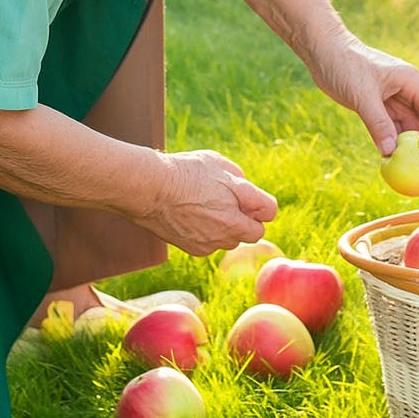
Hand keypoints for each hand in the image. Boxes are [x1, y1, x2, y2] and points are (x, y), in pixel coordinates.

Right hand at [139, 148, 277, 257]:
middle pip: (251, 231)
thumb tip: (253, 199)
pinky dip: (208, 232)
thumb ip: (245, 186)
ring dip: (227, 226)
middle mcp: (227, 234)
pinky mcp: (195, 250)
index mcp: (238, 214)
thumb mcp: (221, 167)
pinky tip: (193, 215)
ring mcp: (210, 244)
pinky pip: (212, 242)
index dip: (260, 202)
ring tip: (206, 205)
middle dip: (245, 218)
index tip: (247, 195)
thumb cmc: (186, 173)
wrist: (149, 190)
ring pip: (230, 238)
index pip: (269, 213)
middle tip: (226, 199)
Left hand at [308, 32, 418, 156]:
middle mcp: (406, 90)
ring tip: (409, 168)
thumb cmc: (345, 65)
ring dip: (408, 146)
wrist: (323, 52)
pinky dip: (392, 142)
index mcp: (410, 81)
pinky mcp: (378, 105)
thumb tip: (391, 151)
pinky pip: (390, 128)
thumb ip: (378, 124)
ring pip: (407, 127)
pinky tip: (391, 158)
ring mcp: (393, 98)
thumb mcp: (362, 96)